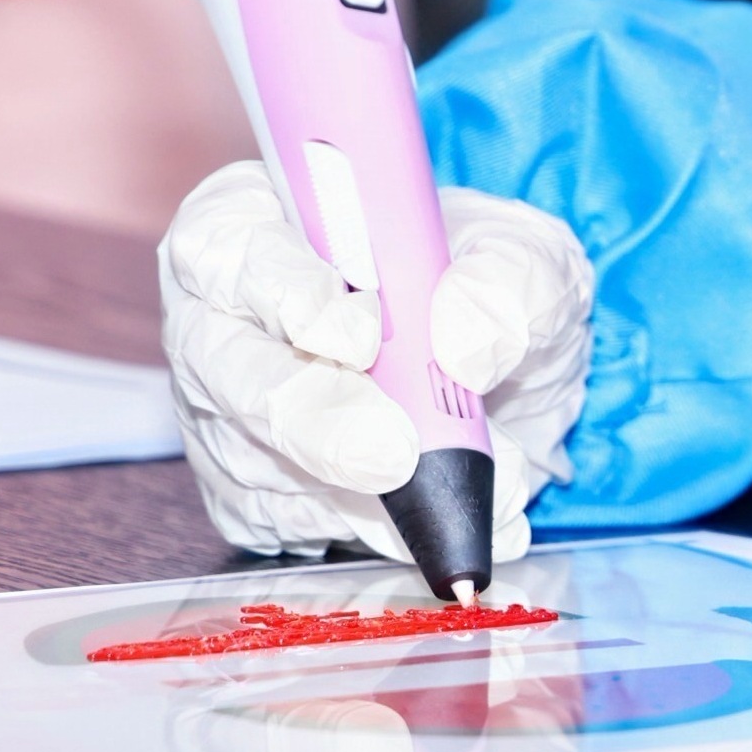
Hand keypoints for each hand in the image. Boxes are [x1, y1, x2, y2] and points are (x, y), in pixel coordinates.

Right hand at [157, 160, 592, 569]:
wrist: (506, 380)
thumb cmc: (489, 288)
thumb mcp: (527, 254)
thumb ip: (509, 276)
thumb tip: (466, 335)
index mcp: (267, 220)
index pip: (229, 240)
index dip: (281, 287)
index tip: (359, 336)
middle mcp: (225, 317)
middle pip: (225, 369)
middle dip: (313, 419)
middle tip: (397, 455)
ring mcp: (225, 412)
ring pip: (258, 461)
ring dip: (366, 491)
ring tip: (481, 491)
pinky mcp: (249, 492)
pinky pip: (287, 522)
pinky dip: (372, 531)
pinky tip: (440, 524)